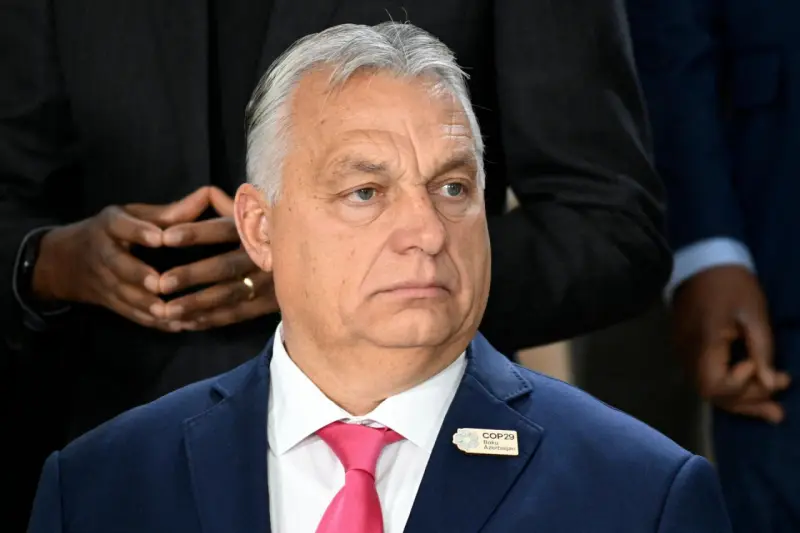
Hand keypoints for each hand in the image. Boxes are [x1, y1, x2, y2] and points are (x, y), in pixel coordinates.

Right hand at [33, 188, 210, 329]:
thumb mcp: (134, 214)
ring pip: (124, 296)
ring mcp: (105, 282)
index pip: (120, 226)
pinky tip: (178, 325)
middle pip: (118, 266)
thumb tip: (207, 195)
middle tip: (160, 284)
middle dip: (138, 275)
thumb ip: (169, 212)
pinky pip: (131, 315)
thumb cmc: (115, 231)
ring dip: (148, 306)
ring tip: (173, 312)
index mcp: (110, 225)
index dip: (139, 232)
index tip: (160, 238)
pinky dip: (153, 323)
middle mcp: (103, 253)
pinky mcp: (111, 303)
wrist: (68, 261)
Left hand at [156, 187, 277, 329]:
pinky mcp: (274, 303)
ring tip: (165, 311)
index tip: (165, 237)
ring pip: (231, 295)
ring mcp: (273, 281)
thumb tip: (203, 193)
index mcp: (260, 227)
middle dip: (192, 275)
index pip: (225, 228)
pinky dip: (212, 320)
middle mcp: (267, 254)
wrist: (316, 256)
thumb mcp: (256, 208)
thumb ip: (224, 203)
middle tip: (160, 283)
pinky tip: (187, 323)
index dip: (196, 232)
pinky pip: (240, 314)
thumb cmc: (271, 226)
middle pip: (226, 266)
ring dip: (197, 304)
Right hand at [672, 265, 790, 422]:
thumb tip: (770, 385)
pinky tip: (750, 389)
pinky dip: (729, 387)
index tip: (756, 366)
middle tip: (779, 409)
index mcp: (703, 342)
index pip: (713, 385)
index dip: (739, 386)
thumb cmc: (731, 283)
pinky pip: (706, 376)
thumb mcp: (754, 313)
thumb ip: (761, 350)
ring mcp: (683, 352)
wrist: (702, 259)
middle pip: (711, 394)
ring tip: (772, 408)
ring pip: (708, 389)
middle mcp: (687, 352)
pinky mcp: (687, 348)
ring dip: (740, 400)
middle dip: (747, 402)